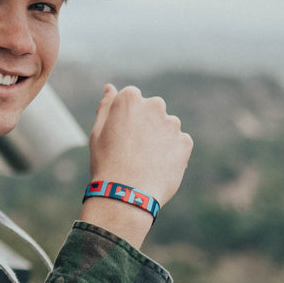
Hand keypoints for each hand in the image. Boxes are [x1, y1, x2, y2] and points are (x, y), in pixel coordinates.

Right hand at [80, 85, 192, 247]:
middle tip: (132, 150)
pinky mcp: (185, 142)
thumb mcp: (98, 133)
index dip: (125, 119)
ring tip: (144, 162)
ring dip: (158, 139)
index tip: (119, 136)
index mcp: (130, 99)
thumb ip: (106, 107)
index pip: (131, 99)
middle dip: (145, 125)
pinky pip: (178, 144)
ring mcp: (172, 124)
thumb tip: (110, 88)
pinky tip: (156, 168)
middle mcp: (154, 105)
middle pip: (152, 110)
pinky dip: (170, 153)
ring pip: (166, 127)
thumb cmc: (107, 163)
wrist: (127, 194)